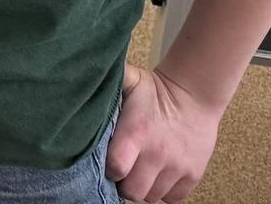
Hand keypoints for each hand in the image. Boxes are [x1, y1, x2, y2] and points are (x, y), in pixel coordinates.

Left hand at [105, 62, 222, 202]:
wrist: (195, 94)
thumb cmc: (154, 90)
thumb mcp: (127, 81)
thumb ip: (105, 84)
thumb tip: (75, 78)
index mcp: (136, 132)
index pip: (115, 168)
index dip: (107, 170)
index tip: (106, 163)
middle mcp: (157, 154)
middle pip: (133, 191)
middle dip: (123, 184)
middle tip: (123, 171)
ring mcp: (178, 167)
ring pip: (152, 196)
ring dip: (143, 187)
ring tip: (140, 169)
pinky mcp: (194, 174)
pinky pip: (173, 198)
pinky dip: (164, 191)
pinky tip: (158, 174)